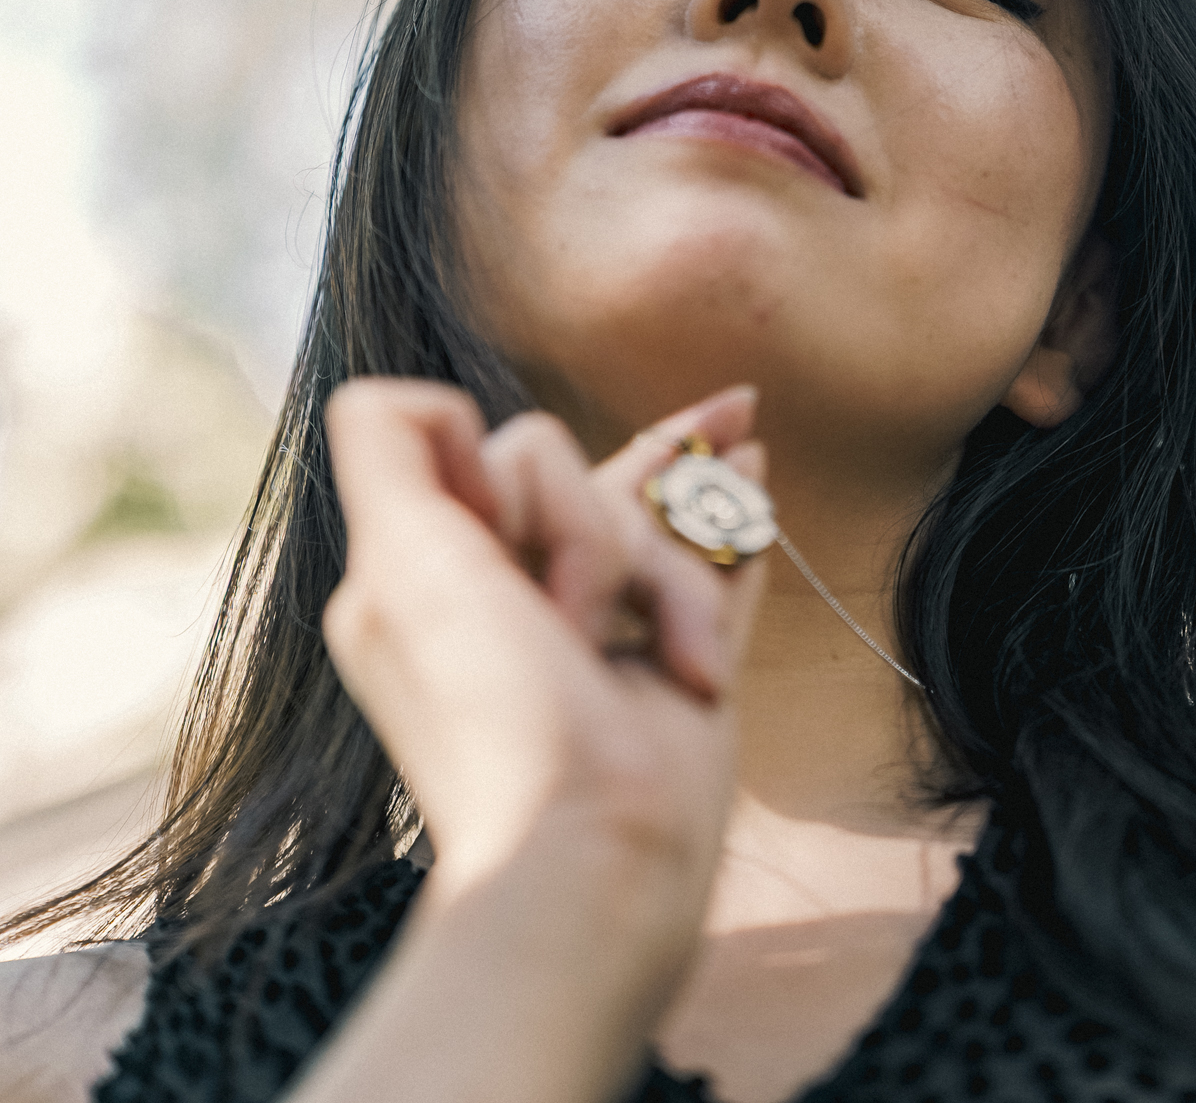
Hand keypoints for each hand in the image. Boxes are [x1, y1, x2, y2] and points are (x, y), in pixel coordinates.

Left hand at [321, 378, 764, 931]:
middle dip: (592, 536)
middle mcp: (509, 587)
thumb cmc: (490, 713)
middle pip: (576, 473)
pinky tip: (748, 460)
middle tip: (571, 631)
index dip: (498, 470)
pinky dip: (732, 513)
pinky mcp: (679, 653)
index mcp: (431, 572)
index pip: (482, 445)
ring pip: (656, 517)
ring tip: (673, 666)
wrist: (594, 851)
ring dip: (671, 584)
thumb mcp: (400, 562)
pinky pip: (716, 551)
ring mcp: (603, 622)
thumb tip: (446, 403)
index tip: (496, 541)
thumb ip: (388, 448)